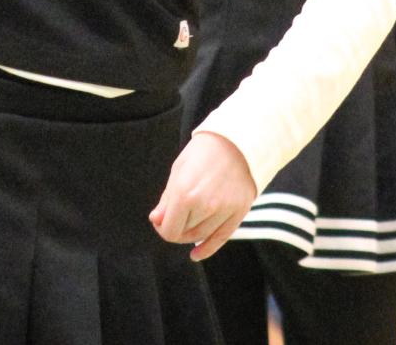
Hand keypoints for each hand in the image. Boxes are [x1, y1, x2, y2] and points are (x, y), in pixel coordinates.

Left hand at [151, 131, 255, 260]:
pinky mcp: (239, 212)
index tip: (161, 220)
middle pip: (184, 234)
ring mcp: (224, 210)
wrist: (238, 140)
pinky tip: (196, 254)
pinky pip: (221, 239)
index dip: (161, 228)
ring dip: (190, 233)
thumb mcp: (179, 170)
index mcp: (184, 193)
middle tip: (174, 216)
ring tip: (187, 221)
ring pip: (200, 236)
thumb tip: (156, 220)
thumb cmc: (204, 151)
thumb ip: (167, 199)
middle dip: (176, 227)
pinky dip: (207, 249)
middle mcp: (205, 206)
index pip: (168, 230)